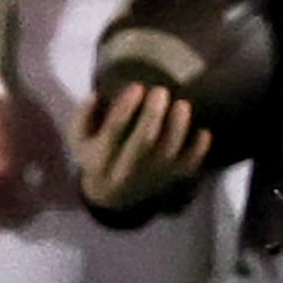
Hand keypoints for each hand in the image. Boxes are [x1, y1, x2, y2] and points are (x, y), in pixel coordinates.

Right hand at [72, 80, 211, 215]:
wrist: (112, 196)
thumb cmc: (95, 155)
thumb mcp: (78, 138)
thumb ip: (83, 116)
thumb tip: (96, 96)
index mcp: (102, 157)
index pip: (114, 131)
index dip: (126, 108)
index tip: (137, 86)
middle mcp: (127, 169)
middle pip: (143, 142)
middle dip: (154, 115)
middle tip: (161, 91)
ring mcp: (150, 175)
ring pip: (168, 154)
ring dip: (178, 129)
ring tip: (183, 105)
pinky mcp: (168, 179)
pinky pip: (187, 168)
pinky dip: (198, 151)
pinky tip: (204, 132)